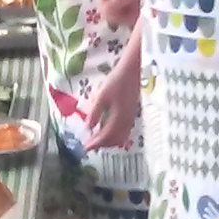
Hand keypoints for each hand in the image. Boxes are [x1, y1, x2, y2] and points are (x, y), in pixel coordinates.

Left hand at [82, 29, 143, 152]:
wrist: (133, 71)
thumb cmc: (116, 81)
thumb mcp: (102, 96)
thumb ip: (95, 113)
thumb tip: (88, 127)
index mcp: (118, 119)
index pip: (105, 137)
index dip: (95, 144)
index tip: (85, 148)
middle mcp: (126, 122)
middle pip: (114, 140)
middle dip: (102, 144)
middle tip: (90, 144)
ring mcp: (130, 118)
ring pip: (120, 136)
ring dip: (109, 140)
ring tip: (97, 138)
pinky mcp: (132, 113)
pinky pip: (124, 130)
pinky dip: (115, 134)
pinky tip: (107, 128)